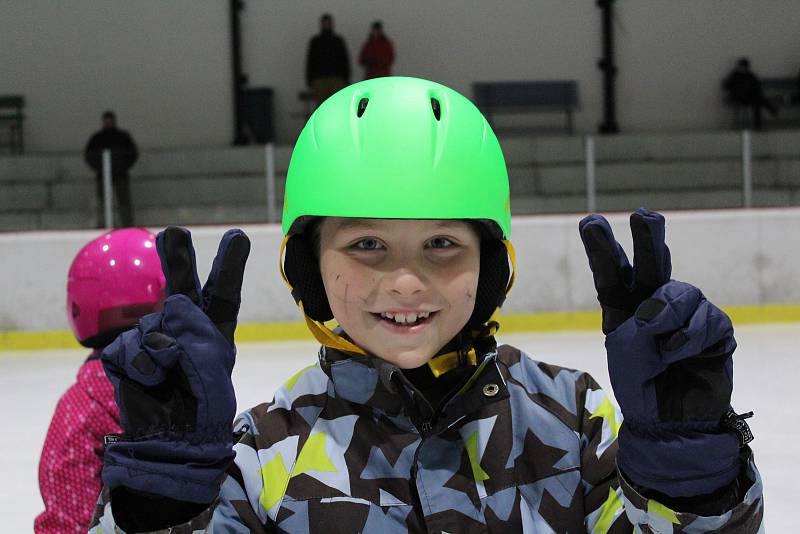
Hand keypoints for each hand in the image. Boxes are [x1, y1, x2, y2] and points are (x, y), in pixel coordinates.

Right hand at [101, 227, 249, 502]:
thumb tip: (174, 304)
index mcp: (214, 332)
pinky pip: (131, 348)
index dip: (229, 265)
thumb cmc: (204, 406)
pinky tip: (152, 383)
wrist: (174, 440)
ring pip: (154, 325)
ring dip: (164, 352)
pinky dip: (143, 366)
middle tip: (175, 232)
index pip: (223, 295)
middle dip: (178, 258)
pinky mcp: (125, 354)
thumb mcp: (213, 367)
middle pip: (182, 288)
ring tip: (172, 378)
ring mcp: (152, 339)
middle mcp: (184, 329)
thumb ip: (197, 332)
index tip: (238, 235)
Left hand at [579, 208, 746, 497]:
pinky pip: (705, 320)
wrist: (670, 421)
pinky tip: (678, 355)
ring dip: (666, 313)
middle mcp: (653, 302)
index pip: (612, 273)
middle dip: (648, 238)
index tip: (591, 222)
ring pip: (682, 292)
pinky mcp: (713, 329)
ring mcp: (685, 313)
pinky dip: (688, 338)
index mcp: (622, 305)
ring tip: (654, 338)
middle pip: (651, 264)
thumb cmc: (639, 383)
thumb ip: (642, 321)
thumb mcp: (626, 349)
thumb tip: (663, 304)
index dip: (603, 248)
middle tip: (643, 215)